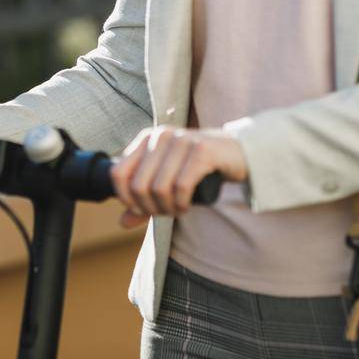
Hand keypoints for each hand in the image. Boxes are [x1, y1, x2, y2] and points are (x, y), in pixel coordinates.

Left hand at [110, 126, 248, 226]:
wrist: (239, 153)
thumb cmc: (199, 168)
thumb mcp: (168, 180)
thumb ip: (145, 200)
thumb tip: (122, 223)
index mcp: (146, 138)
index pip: (118, 173)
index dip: (126, 199)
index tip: (142, 210)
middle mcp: (161, 136)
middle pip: (138, 185)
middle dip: (150, 208)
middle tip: (166, 212)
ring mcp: (181, 140)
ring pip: (159, 188)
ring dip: (167, 209)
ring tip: (178, 210)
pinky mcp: (202, 150)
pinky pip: (181, 186)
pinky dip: (181, 204)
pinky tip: (186, 206)